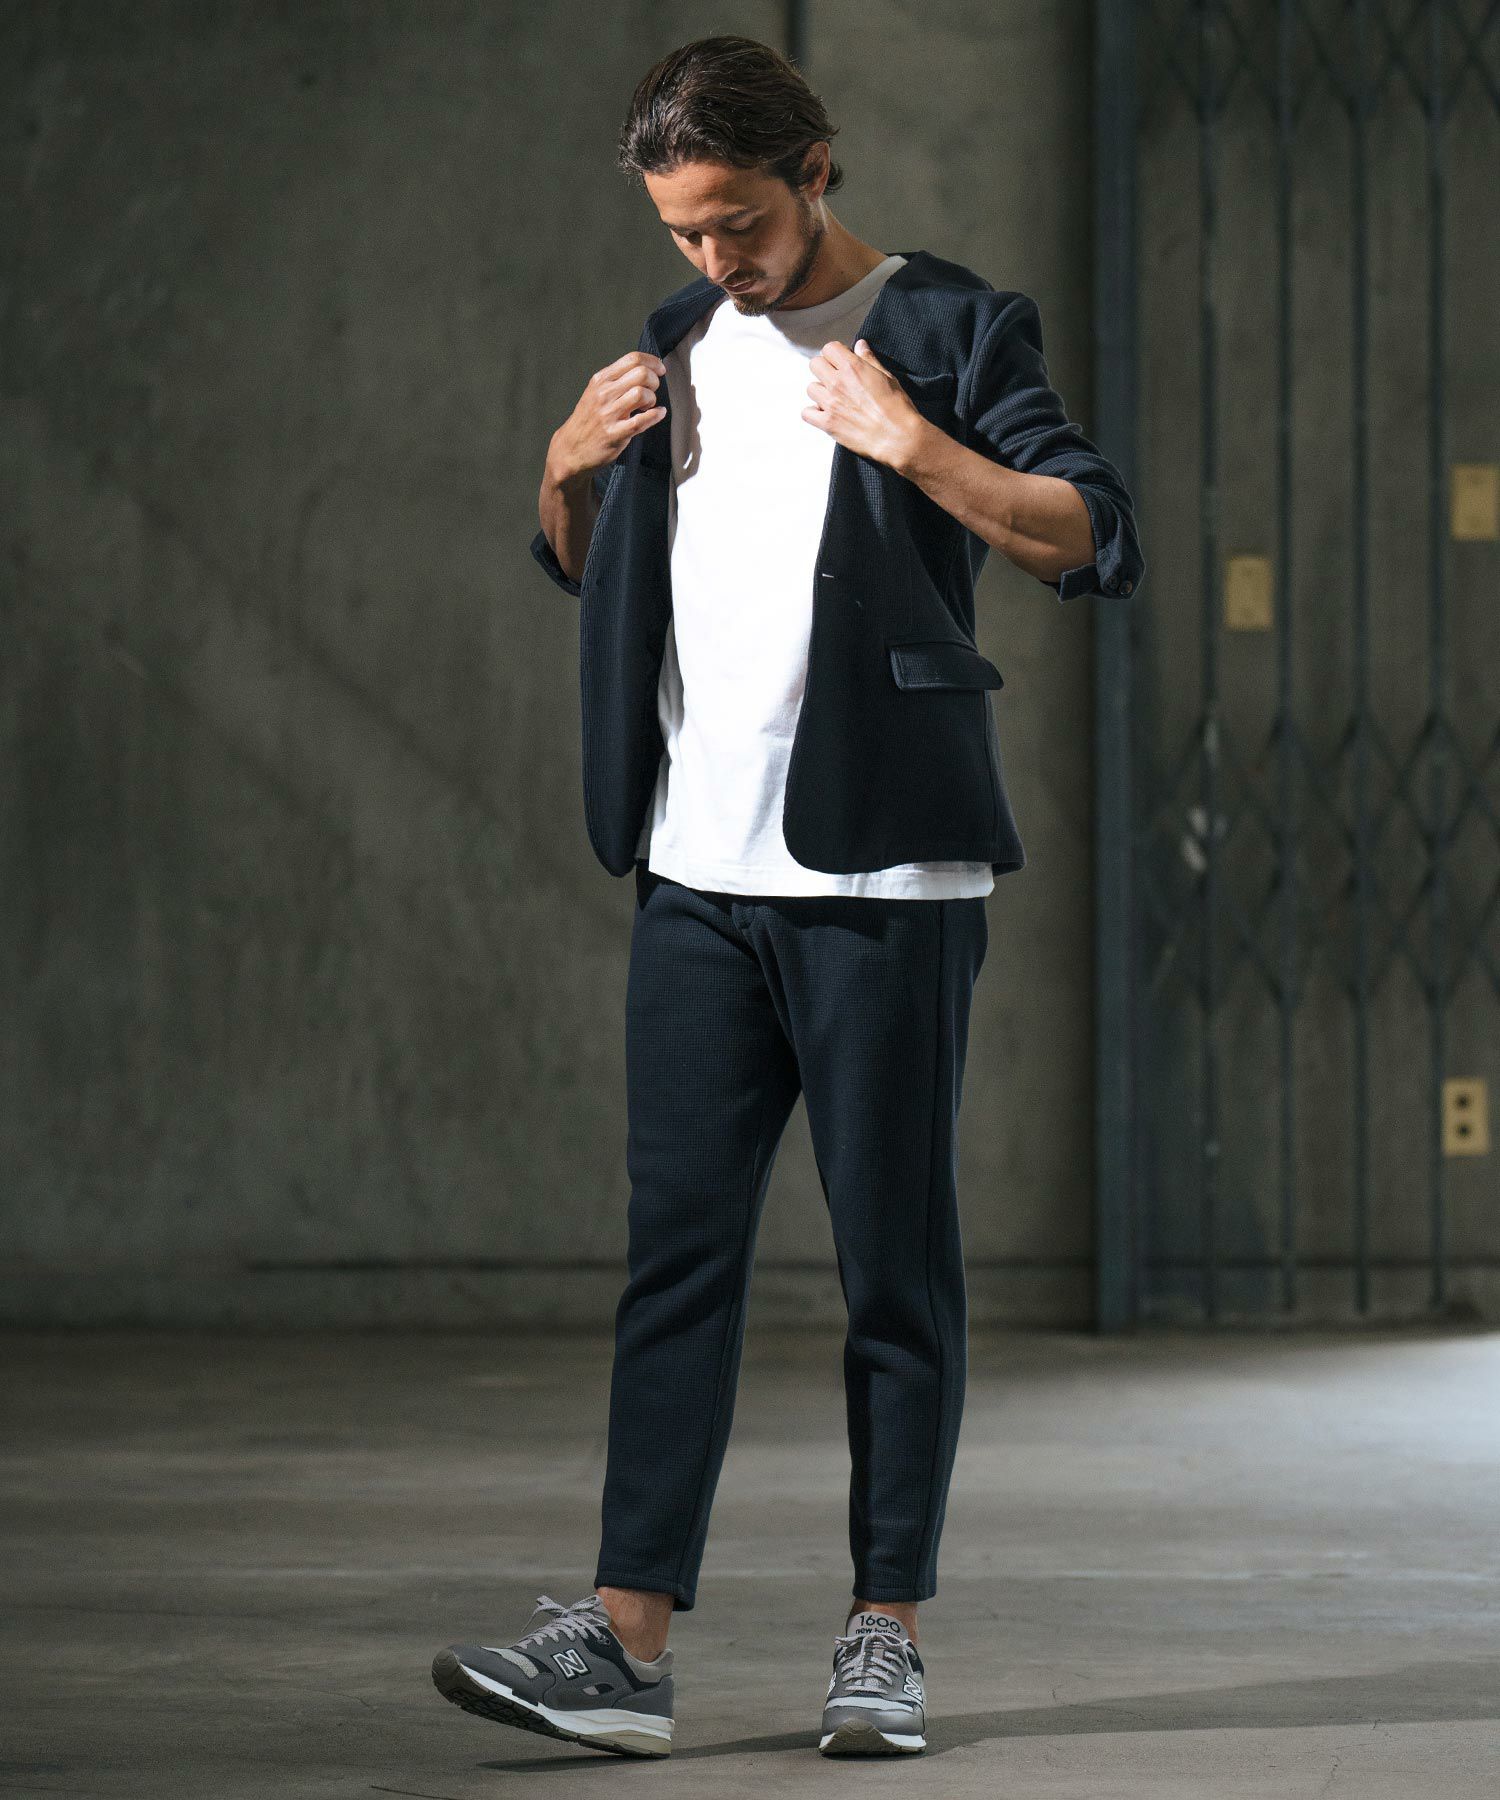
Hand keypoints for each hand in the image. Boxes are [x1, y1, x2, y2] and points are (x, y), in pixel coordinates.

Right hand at [550, 350, 666, 483]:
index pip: (632, 359)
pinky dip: (655, 416)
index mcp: (601, 380)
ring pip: (642, 394)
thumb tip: (644, 370)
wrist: (570, 449)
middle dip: (654, 381)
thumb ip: (616, 381)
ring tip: (648, 406)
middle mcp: (604, 393)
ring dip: (652, 399)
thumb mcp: (595, 392)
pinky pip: (641, 421)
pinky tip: (658, 414)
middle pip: (641, 374)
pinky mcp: (614, 434)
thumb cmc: (587, 421)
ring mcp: (608, 414)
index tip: (660, 369)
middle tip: (653, 391)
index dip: (652, 362)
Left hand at [802, 338, 924, 468]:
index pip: (829, 348)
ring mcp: (831, 403)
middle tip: (835, 378)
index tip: (841, 362)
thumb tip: (860, 345)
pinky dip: (814, 413)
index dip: (835, 354)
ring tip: (833, 398)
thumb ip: (869, 359)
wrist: (898, 436)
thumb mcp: (886, 376)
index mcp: (853, 367)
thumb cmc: (897, 407)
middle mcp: (838, 383)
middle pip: (815, 364)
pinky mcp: (828, 423)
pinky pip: (807, 413)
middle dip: (824, 368)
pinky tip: (826, 413)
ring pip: (811, 388)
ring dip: (820, 391)